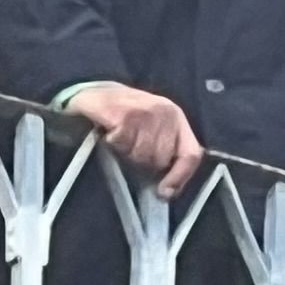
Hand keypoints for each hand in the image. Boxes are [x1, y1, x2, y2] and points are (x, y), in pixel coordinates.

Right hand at [60, 81, 205, 194]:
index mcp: (177, 118)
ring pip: (140, 154)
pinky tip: (108, 133)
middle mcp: (166, 112)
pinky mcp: (123, 113)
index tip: (164, 192)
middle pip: (161, 159)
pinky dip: (111, 143)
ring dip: (126, 153)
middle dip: (143, 163)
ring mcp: (145, 111)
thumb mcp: (153, 130)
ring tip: (119, 139)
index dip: (179, 177)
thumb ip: (166, 153)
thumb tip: (168, 191)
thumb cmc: (125, 115)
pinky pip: (120, 144)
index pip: (190, 154)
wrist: (94, 91)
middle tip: (129, 151)